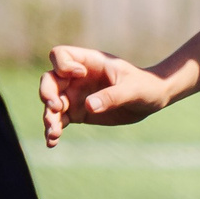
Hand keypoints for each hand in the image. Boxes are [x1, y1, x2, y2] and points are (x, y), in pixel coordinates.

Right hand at [39, 46, 171, 143]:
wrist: (152, 100)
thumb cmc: (144, 86)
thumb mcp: (132, 89)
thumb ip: (111, 96)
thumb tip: (89, 106)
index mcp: (89, 63)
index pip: (61, 55)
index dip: (62, 65)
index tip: (78, 75)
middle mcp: (77, 78)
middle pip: (49, 80)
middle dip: (47, 93)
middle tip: (55, 107)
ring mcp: (76, 95)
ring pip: (52, 103)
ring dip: (49, 117)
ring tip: (54, 132)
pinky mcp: (78, 113)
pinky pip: (60, 120)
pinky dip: (55, 130)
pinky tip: (52, 142)